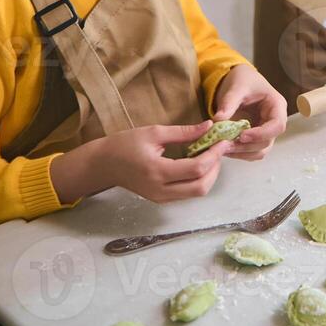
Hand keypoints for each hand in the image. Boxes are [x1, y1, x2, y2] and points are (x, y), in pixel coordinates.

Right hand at [52, 122, 227, 204]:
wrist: (104, 164)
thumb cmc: (125, 144)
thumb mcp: (154, 132)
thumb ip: (183, 132)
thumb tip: (209, 126)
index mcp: (158, 171)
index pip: (196, 169)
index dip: (214, 155)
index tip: (222, 140)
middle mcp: (161, 190)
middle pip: (201, 188)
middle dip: (215, 168)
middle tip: (218, 149)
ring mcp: (161, 198)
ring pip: (196, 193)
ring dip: (209, 175)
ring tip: (210, 154)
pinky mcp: (161, 199)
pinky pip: (187, 193)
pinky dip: (198, 180)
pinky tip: (198, 163)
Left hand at [211, 63, 287, 159]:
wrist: (240, 80)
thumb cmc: (243, 79)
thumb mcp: (237, 87)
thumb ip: (229, 103)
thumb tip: (217, 120)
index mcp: (277, 106)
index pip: (277, 126)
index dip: (261, 134)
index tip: (241, 136)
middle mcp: (274, 121)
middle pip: (268, 142)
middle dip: (247, 146)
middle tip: (226, 144)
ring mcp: (266, 131)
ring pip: (260, 151)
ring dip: (242, 153)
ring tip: (223, 148)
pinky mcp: (256, 137)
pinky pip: (251, 150)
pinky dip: (239, 152)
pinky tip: (225, 148)